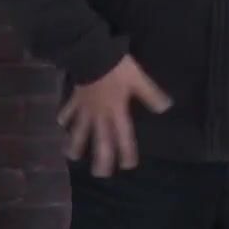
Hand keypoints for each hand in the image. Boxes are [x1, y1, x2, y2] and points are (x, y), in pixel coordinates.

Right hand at [59, 55, 170, 176]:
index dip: (126, 152)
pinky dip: (64, 117)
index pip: (123, 137)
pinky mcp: (75, 99)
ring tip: (72, 157)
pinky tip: (61, 124)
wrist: (91, 54)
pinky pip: (68, 111)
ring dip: (75, 144)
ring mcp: (85, 109)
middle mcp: (100, 115)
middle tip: (99, 175)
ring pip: (79, 130)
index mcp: (117, 112)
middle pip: (100, 141)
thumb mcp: (139, 80)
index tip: (127, 166)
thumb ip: (151, 95)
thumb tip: (166, 108)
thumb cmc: (117, 68)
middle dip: (100, 158)